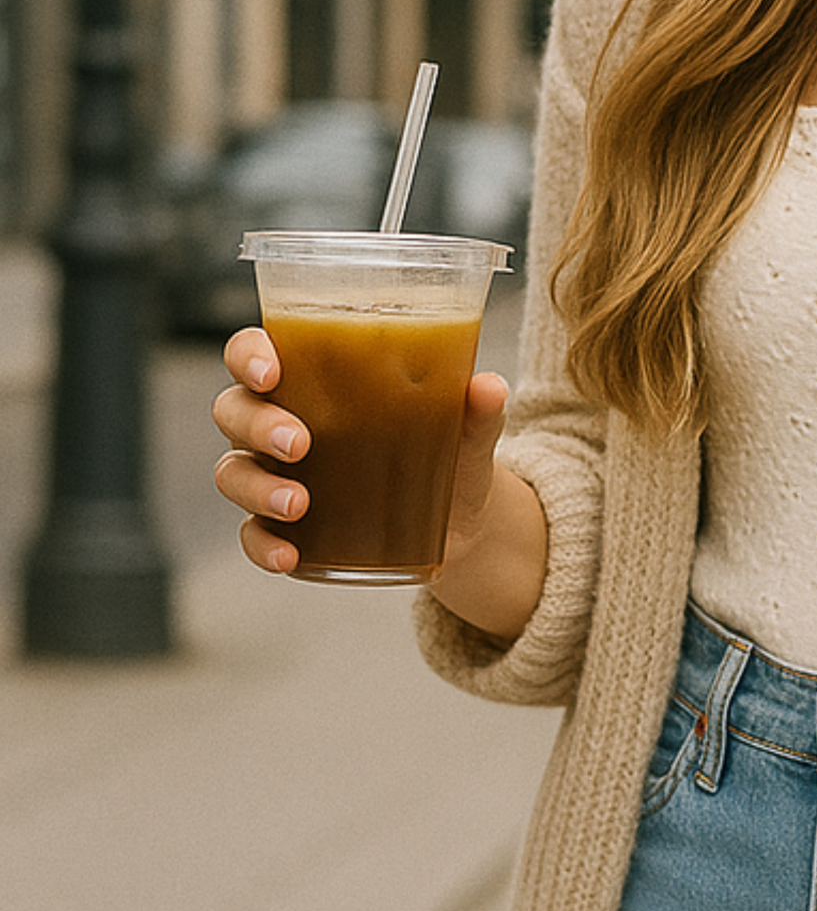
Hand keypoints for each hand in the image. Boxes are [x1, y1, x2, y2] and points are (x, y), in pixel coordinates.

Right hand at [211, 326, 509, 575]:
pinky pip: (253, 534)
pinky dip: (263, 545)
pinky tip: (290, 557)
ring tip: (298, 503)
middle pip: (235, 410)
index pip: (255, 352)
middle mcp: (282, 421)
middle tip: (299, 443)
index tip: (271, 372)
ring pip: (233, 471)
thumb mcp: (466, 436)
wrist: (460, 522)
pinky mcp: (288, 526)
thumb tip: (490, 387)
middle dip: (256, 424)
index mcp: (313, 379)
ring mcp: (277, 475)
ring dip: (256, 487)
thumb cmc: (449, 453)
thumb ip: (476, 412)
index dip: (248, 356)